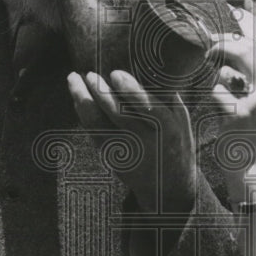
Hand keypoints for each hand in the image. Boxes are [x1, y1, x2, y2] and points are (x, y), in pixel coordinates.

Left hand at [67, 70, 194, 212]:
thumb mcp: (182, 121)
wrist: (169, 186)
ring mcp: (125, 151)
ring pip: (97, 123)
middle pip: (117, 114)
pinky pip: (92, 131)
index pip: (148, 108)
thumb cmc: (176, 143)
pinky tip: (77, 97)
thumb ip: (168, 97)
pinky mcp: (111, 157)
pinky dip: (82, 112)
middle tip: (89, 73)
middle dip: (100, 92)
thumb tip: (150, 68)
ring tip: (73, 79)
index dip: (130, 90)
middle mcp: (145, 141)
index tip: (116, 73)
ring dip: (82, 100)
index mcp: (167, 129)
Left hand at [205, 33, 255, 203]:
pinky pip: (215, 92)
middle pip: (242, 51)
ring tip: (216, 97)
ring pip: (224, 73)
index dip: (230, 40)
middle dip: (219, 48)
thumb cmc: (242, 127)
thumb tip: (219, 50)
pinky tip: (217, 113)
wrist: (247, 161)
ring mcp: (254, 101)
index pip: (252, 48)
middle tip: (205, 54)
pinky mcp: (239, 113)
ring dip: (212, 81)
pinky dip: (210, 99)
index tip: (212, 40)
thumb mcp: (248, 98)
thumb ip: (240, 75)